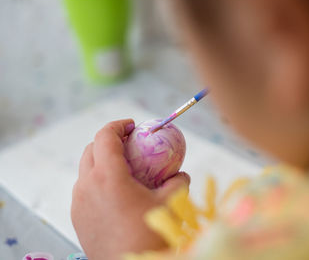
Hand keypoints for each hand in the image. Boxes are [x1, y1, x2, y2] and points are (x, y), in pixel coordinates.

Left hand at [71, 119, 189, 259]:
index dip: (118, 125)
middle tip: (129, 144)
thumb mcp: (170, 203)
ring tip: (123, 169)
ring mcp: (78, 202)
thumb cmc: (150, 234)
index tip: (132, 125)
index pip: (105, 136)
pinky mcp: (77, 216)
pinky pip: (84, 189)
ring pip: (85, 170)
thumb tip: (180, 174)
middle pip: (91, 149)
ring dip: (101, 161)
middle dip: (108, 140)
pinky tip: (115, 193)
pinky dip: (96, 181)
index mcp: (108, 176)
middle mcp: (87, 185)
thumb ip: (178, 182)